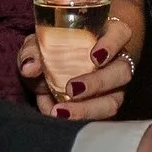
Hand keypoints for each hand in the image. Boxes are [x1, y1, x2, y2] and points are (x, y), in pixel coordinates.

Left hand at [19, 0, 145, 121]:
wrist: (67, 59)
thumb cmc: (62, 42)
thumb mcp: (45, 40)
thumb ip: (35, 49)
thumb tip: (29, 67)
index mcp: (110, 35)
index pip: (121, 34)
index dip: (111, 45)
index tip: (95, 56)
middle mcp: (119, 62)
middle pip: (122, 73)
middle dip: (97, 83)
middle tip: (72, 89)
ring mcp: (115, 88)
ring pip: (113, 101)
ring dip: (87, 109)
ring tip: (60, 111)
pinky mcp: (102, 107)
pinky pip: (95, 118)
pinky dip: (71, 117)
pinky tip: (50, 111)